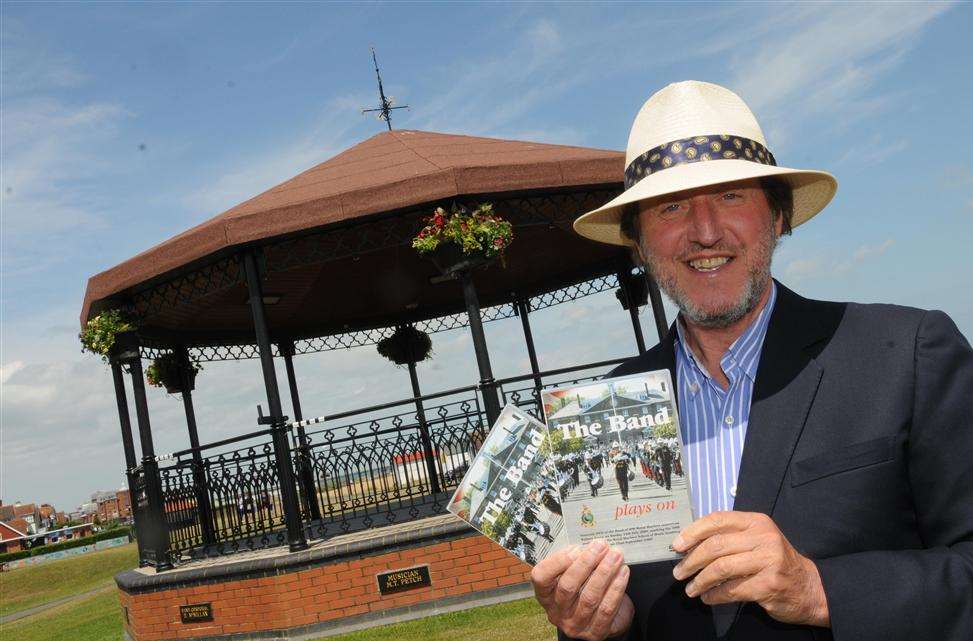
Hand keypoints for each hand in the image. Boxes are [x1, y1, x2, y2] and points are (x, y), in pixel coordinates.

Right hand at [531, 539, 633, 640]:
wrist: (602, 616)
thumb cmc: (585, 588)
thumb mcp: (573, 574)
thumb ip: (575, 560)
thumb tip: (589, 544)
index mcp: (546, 594)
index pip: (541, 577)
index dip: (558, 561)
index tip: (576, 548)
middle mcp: (557, 611)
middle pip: (567, 586)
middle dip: (586, 563)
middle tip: (601, 546)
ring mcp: (575, 624)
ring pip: (589, 597)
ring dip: (604, 573)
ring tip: (615, 556)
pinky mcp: (595, 632)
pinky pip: (606, 609)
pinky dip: (616, 588)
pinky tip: (622, 573)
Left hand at [671, 511, 829, 627]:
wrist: (810, 588)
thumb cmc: (775, 562)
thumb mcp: (757, 541)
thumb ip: (730, 538)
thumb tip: (690, 544)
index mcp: (757, 522)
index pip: (717, 520)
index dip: (693, 532)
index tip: (677, 545)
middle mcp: (763, 537)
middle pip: (715, 546)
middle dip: (691, 560)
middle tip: (679, 572)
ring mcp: (768, 561)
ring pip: (721, 568)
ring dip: (700, 580)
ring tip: (690, 588)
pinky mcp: (769, 584)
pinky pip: (732, 590)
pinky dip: (715, 595)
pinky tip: (707, 597)